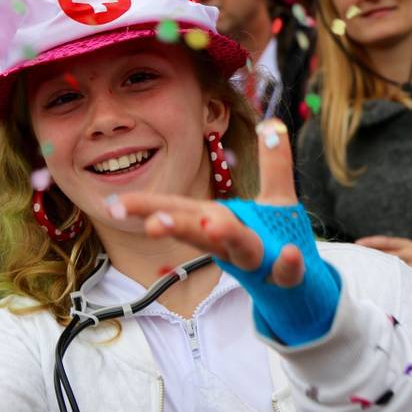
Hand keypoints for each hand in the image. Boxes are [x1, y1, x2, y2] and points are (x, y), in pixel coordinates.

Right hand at [118, 120, 305, 286]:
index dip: (146, 207)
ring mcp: (258, 259)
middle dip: (177, 225)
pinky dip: (287, 264)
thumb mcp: (275, 197)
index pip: (178, 210)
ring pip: (239, 248)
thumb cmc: (275, 240)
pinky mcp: (285, 275)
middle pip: (200, 232)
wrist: (299, 288)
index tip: (113, 206)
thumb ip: (274, 163)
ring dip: (226, 237)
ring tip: (214, 224)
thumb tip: (271, 123)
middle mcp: (230, 242)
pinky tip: (290, 254)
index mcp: (218, 220)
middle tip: (152, 224)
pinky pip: (286, 272)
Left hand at [355, 236, 411, 291]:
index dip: (371, 242)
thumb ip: (395, 249)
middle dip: (372, 259)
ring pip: (395, 271)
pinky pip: (405, 284)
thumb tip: (371, 252)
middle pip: (387, 256)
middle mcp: (410, 254)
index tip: (357, 243)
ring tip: (364, 278)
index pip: (386, 241)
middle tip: (355, 263)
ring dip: (380, 274)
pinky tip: (383, 290)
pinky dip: (394, 286)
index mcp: (407, 244)